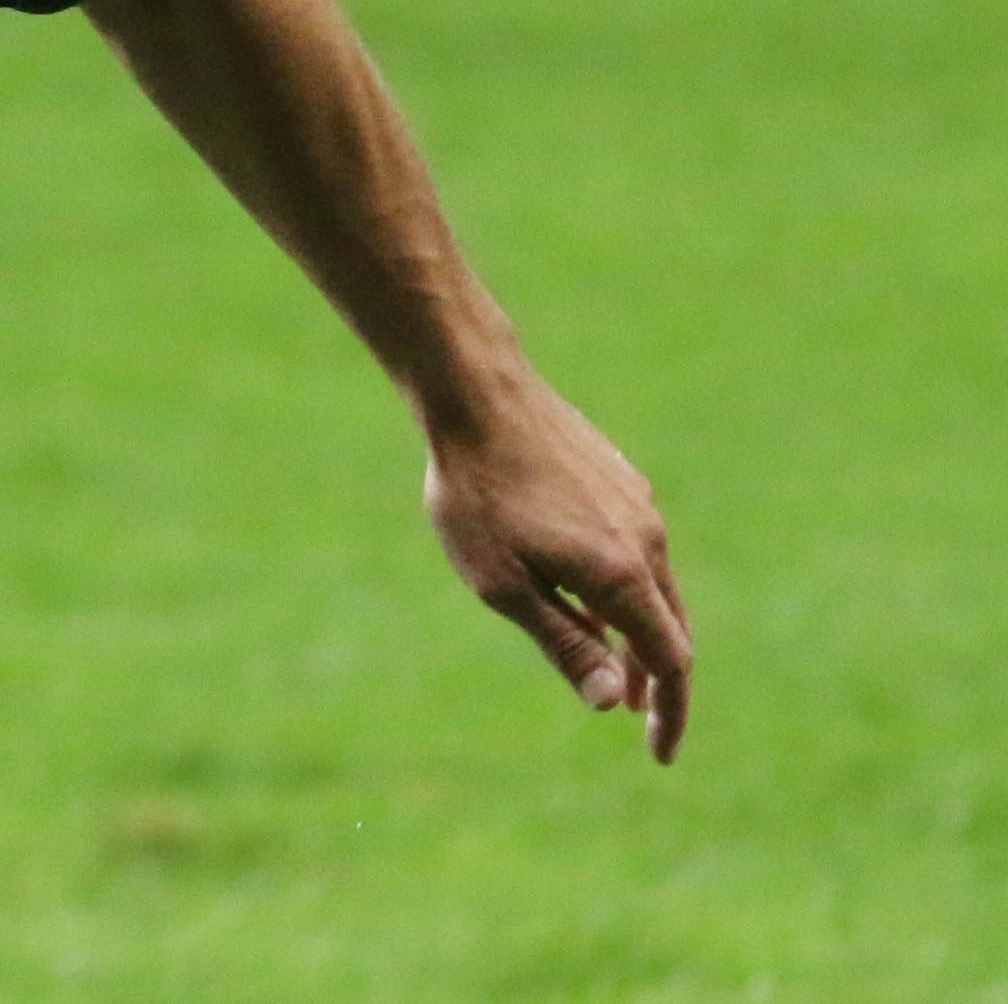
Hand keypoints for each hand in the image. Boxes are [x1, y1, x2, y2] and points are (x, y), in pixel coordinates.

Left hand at [424, 373, 691, 761]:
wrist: (477, 393)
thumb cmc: (476, 494)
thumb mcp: (504, 584)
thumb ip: (564, 642)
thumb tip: (611, 704)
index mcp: (623, 574)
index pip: (670, 663)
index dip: (669, 713)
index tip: (658, 754)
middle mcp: (646, 540)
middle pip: (671, 629)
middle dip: (658, 680)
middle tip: (640, 720)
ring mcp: (638, 505)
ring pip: (654, 587)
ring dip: (639, 634)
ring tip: (615, 670)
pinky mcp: (620, 480)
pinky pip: (637, 550)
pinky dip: (626, 589)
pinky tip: (592, 598)